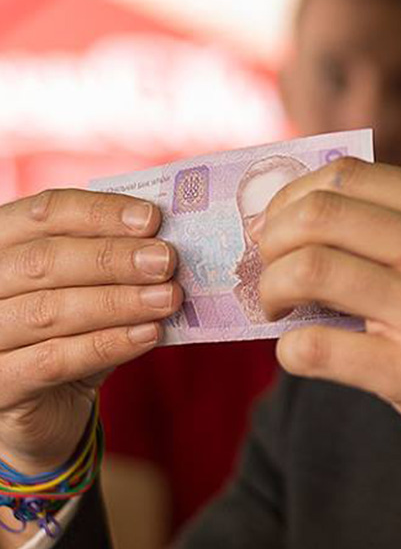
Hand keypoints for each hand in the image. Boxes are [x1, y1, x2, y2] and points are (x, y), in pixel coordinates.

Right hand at [0, 190, 181, 474]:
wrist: (46, 404)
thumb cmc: (73, 329)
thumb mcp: (90, 284)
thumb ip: (115, 258)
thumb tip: (166, 243)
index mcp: (3, 242)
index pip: (46, 213)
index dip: (100, 212)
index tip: (152, 219)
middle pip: (45, 260)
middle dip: (113, 258)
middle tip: (166, 260)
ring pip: (50, 311)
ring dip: (118, 302)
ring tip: (168, 297)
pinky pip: (52, 361)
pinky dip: (106, 344)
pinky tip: (149, 334)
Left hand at [258, 159, 400, 508]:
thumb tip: (302, 219)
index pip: (346, 174)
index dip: (292, 195)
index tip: (275, 223)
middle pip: (321, 212)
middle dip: (271, 238)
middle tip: (268, 265)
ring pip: (311, 269)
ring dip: (272, 288)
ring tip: (279, 306)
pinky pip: (318, 347)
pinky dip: (291, 349)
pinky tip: (300, 351)